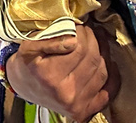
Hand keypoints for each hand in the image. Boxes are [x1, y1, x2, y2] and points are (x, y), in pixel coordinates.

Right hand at [5, 24, 119, 121]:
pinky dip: (113, 77)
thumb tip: (74, 39)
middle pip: (92, 59)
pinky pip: (108, 93)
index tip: (80, 24)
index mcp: (50, 76)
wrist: (23, 86)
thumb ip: (50, 41)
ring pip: (102, 73)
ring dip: (103, 53)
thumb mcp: (28, 46)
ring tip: (97, 41)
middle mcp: (65, 94)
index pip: (79, 48)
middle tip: (89, 29)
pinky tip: (109, 63)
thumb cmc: (26, 63)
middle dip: (93, 39)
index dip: (83, 33)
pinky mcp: (84, 112)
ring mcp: (77, 105)